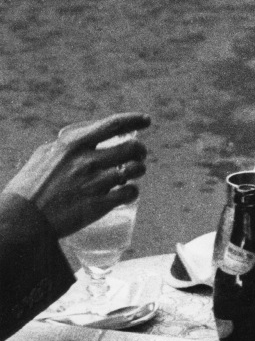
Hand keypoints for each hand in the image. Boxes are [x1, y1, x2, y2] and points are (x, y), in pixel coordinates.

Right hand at [4, 113, 150, 237]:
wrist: (22, 220)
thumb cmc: (29, 187)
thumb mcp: (44, 156)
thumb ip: (65, 146)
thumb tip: (82, 141)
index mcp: (73, 144)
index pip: (113, 125)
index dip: (134, 120)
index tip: (147, 120)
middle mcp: (87, 161)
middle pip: (132, 148)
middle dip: (140, 151)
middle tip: (138, 156)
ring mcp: (95, 183)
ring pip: (135, 170)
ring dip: (139, 170)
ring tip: (133, 173)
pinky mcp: (99, 204)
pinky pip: (130, 192)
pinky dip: (133, 192)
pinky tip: (127, 193)